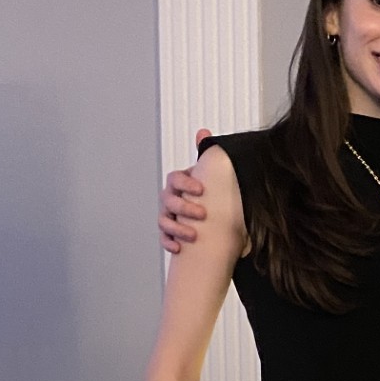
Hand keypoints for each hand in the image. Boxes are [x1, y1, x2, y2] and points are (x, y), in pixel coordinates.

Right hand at [158, 129, 213, 253]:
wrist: (215, 217)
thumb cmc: (212, 194)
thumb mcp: (213, 176)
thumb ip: (207, 155)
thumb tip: (203, 132)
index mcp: (181, 183)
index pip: (176, 178)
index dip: (186, 183)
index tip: (200, 189)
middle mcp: (171, 198)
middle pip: (169, 200)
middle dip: (184, 207)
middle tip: (202, 214)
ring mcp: (169, 215)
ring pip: (164, 220)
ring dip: (176, 227)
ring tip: (192, 235)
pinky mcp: (170, 233)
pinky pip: (164, 238)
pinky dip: (169, 242)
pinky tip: (178, 248)